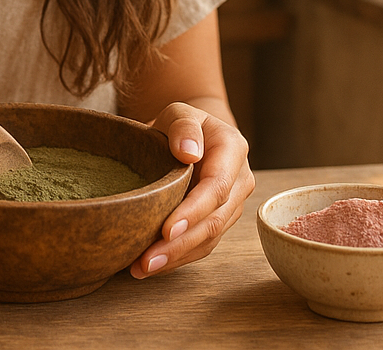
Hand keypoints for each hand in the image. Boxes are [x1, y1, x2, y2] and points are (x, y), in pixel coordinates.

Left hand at [131, 102, 253, 278]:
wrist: (192, 135)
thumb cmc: (182, 125)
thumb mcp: (179, 112)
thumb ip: (183, 127)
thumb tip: (189, 153)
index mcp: (234, 150)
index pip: (217, 188)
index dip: (193, 212)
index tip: (167, 230)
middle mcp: (240, 181)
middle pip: (214, 220)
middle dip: (180, 245)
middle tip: (147, 261)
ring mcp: (232, 204)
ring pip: (209, 239)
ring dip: (177, 257)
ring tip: (142, 268)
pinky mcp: (219, 221)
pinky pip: (202, 245)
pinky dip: (178, 258)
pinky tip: (152, 266)